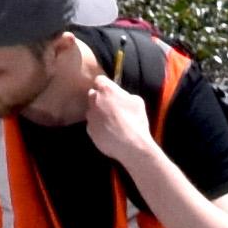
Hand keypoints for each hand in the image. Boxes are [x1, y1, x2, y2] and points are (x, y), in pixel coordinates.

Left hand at [65, 44, 165, 175]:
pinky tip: (108, 134)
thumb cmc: (138, 122)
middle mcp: (94, 99)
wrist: (132, 146)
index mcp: (106, 89)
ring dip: (97, 115)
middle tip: (110, 109)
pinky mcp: (89, 131)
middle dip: (99, 100)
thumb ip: (126, 95)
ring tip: (111, 124)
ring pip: (91, 111)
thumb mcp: (137, 102)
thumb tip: (124, 93)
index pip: (99, 81)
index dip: (104, 87)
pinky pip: (92, 126)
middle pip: (92, 95)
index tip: (108, 93)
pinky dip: (97, 128)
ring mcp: (90, 116)